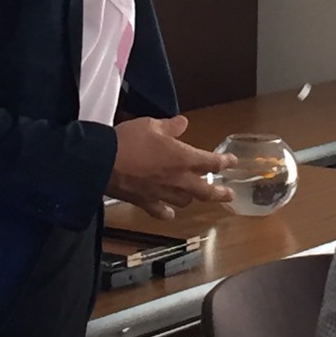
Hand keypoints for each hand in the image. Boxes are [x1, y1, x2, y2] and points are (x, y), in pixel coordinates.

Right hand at [107, 115, 235, 220]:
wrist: (104, 162)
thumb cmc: (130, 139)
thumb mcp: (151, 125)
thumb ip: (170, 126)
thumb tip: (183, 123)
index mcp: (182, 158)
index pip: (209, 162)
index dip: (223, 161)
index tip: (232, 161)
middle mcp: (177, 179)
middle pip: (205, 191)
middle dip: (219, 193)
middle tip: (229, 195)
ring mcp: (162, 194)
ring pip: (185, 201)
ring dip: (192, 198)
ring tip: (196, 196)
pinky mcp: (146, 203)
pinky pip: (161, 211)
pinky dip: (167, 212)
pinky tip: (170, 213)